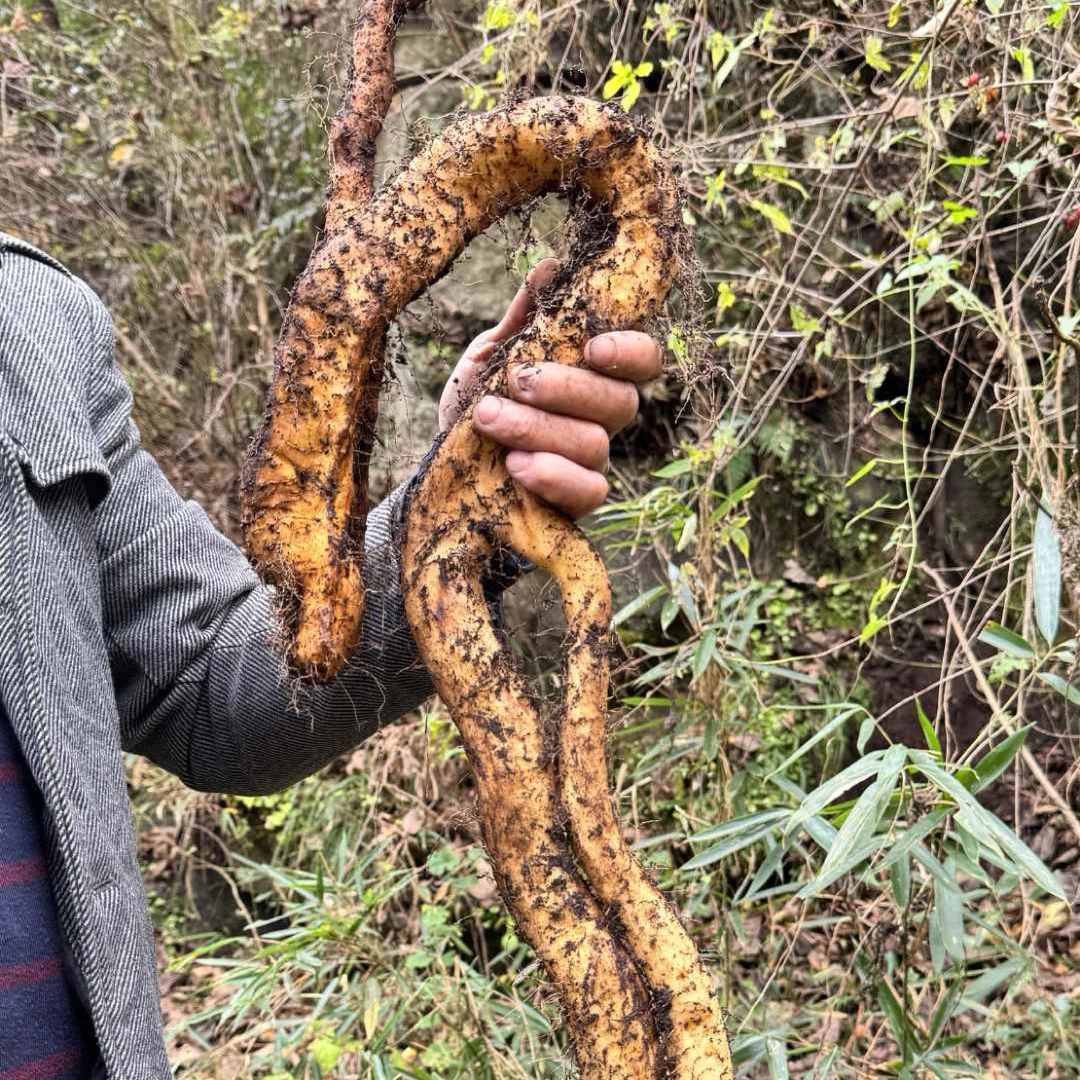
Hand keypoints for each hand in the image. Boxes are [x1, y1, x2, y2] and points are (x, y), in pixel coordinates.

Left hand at [438, 259, 662, 518]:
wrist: (443, 465)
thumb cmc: (477, 402)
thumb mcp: (492, 355)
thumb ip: (524, 318)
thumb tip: (552, 266)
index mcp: (595, 375)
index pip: (643, 360)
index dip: (629, 352)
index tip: (591, 346)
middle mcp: (604, 418)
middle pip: (620, 402)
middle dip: (565, 388)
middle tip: (515, 380)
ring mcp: (592, 462)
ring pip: (594, 443)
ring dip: (536, 428)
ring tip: (487, 418)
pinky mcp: (574, 502)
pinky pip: (588, 492)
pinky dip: (552, 476)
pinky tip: (514, 465)